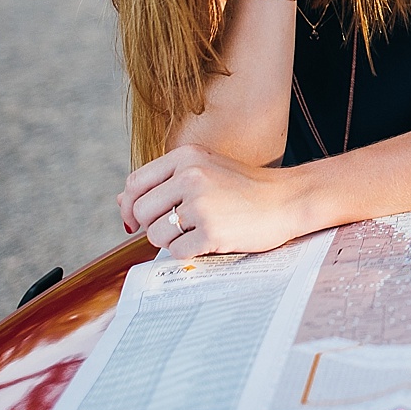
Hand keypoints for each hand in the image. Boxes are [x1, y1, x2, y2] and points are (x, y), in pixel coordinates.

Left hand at [119, 144, 312, 258]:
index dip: (129, 206)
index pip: (135, 184)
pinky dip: (189, 253)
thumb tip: (121, 202)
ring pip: (156, 235)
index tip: (138, 221)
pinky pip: (178, 252)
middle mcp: (191, 176)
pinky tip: (209, 242)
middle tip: (180, 227)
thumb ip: (163, 182)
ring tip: (198, 232)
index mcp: (186, 156)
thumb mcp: (205, 170)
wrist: (289, 198)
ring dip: (172, 241)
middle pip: (142, 212)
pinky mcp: (212, 230)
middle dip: (153, 226)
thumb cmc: (245, 188)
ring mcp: (202, 203)